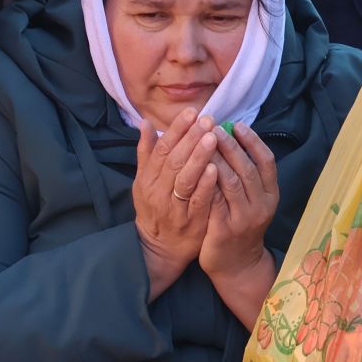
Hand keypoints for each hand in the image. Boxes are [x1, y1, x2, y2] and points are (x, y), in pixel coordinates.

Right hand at [130, 108, 222, 296]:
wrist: (159, 248)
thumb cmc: (154, 209)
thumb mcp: (144, 181)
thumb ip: (146, 153)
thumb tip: (145, 123)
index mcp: (147, 179)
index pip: (162, 148)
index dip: (177, 129)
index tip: (192, 112)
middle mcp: (158, 191)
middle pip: (174, 160)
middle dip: (191, 138)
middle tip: (208, 119)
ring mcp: (174, 207)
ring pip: (185, 178)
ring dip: (199, 156)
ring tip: (213, 137)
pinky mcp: (190, 222)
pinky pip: (198, 200)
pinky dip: (206, 184)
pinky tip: (217, 168)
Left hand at [200, 122, 279, 282]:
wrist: (237, 266)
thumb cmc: (241, 226)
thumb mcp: (252, 201)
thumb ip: (245, 175)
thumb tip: (230, 137)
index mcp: (270, 195)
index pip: (267, 161)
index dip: (253, 141)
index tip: (237, 125)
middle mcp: (262, 206)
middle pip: (248, 169)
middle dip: (231, 146)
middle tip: (214, 127)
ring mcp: (244, 219)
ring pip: (232, 183)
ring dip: (218, 160)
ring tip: (203, 143)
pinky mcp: (225, 230)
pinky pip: (215, 201)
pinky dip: (206, 184)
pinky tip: (194, 169)